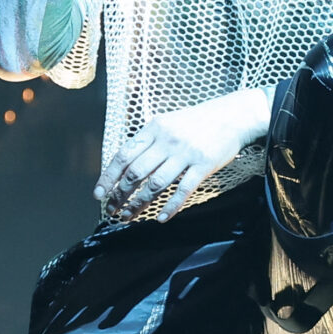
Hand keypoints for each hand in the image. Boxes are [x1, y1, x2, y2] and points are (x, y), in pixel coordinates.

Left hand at [95, 89, 270, 219]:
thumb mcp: (168, 123)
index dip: (108, 177)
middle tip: (112, 211)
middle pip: (136, 172)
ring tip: (129, 217)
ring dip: (139, 204)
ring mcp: (185, 153)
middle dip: (120, 195)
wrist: (232, 115)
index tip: (99, 195)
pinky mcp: (204, 164)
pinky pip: (183, 189)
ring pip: (156, 184)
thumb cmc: (197, 122)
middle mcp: (167, 141)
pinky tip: (160, 218)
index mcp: (154, 129)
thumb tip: (125, 167)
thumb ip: (148, 141)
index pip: (124, 155)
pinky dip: (170, 206)